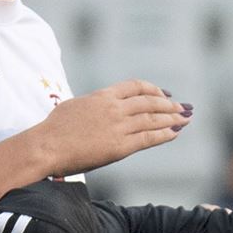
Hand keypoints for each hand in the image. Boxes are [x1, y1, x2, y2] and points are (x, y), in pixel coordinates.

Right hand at [37, 79, 191, 175]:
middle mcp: (114, 108)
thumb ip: (95, 105)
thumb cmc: (54, 130)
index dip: (153, 89)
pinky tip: (175, 132)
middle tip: (183, 107)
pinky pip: (148, 138)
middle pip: (149, 102)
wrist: (46, 146)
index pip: (135, 86)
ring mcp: (118, 127)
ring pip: (153, 119)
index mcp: (102, 96)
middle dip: (169, 105)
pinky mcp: (119, 146)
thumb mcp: (76, 106)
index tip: (164, 94)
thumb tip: (102, 107)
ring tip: (185, 118)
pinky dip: (165, 134)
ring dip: (172, 118)